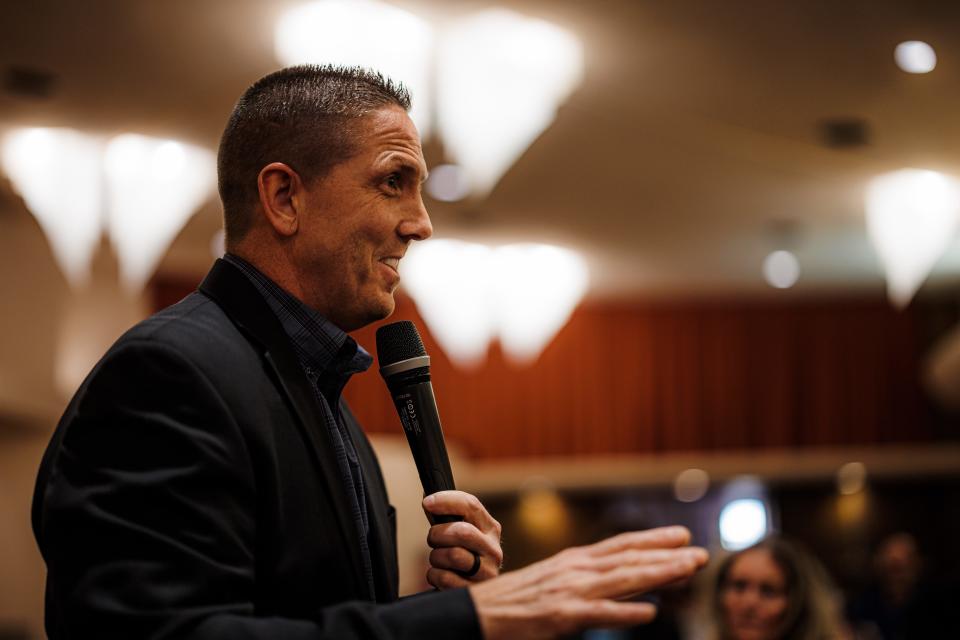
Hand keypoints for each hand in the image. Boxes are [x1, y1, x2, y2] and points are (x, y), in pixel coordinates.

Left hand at [422, 490, 502, 587]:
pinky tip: (440, 574)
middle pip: (462, 531)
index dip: (446, 501)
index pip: (471, 505)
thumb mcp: (462, 532)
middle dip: (438, 533)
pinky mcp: (475, 591)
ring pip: (453, 555)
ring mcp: (487, 572)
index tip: (427, 503)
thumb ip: (448, 516)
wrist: (476, 592)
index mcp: (490, 528)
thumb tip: (428, 500)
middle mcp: (493, 549)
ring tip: (439, 559)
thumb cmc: (464, 555)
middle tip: (433, 539)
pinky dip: (434, 575)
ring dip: (436, 556)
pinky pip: (444, 578)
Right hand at [468, 525, 707, 639]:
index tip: (682, 535)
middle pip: (629, 558)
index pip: (621, 546)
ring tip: (688, 569)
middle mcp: (576, 570)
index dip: (653, 540)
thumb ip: (587, 579)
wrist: (478, 613)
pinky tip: (651, 613)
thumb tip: (623, 583)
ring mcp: (570, 592)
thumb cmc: (516, 600)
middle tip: (701, 553)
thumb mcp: (554, 580)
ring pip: (623, 579)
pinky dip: (626, 612)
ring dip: (659, 573)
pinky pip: (600, 614)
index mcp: (574, 560)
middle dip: (668, 555)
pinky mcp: (562, 616)